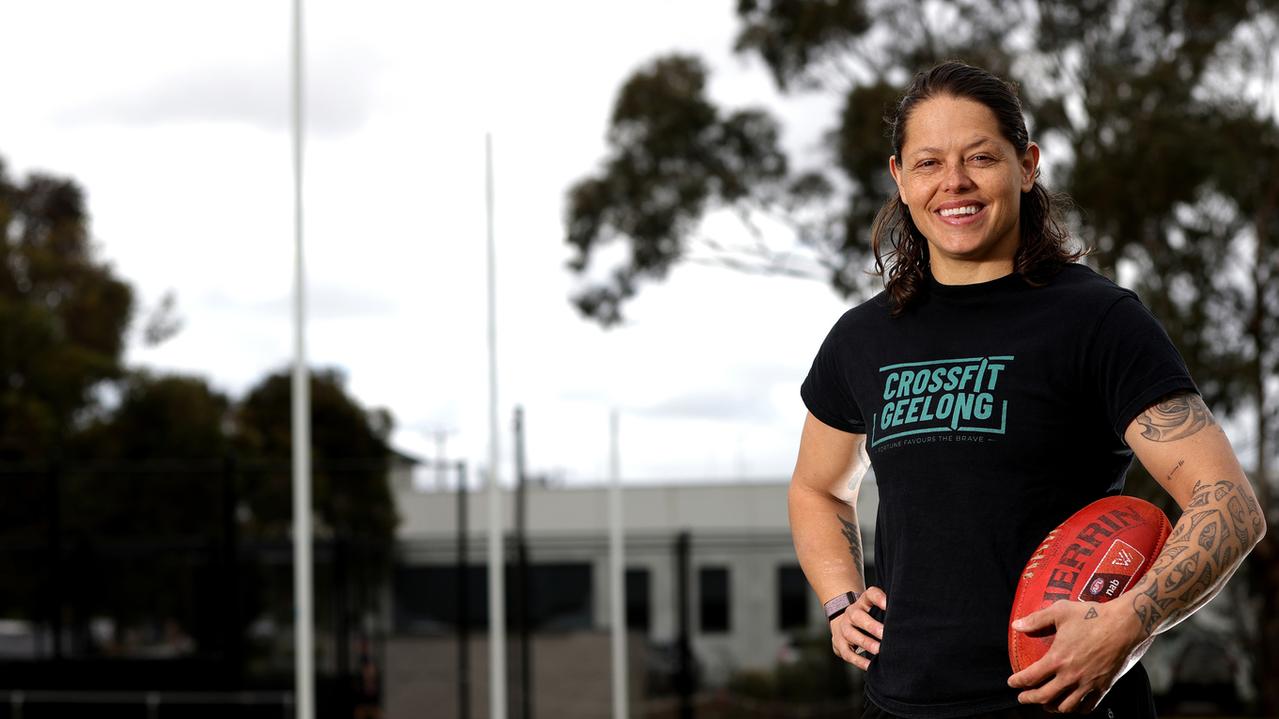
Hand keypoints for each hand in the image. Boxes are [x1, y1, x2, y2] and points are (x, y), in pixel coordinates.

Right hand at [829, 586, 886, 669]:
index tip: (888, 604)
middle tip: (885, 634)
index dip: (879, 598)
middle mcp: (850, 613)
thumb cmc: (866, 616)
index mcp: (862, 602)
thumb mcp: (873, 607)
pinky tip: (871, 666)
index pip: (869, 594)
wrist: (841, 623)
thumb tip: (905, 616)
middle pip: (858, 617)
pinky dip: (859, 661)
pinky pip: (848, 653)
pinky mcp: (840, 644)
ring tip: (880, 651)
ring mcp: (843, 629)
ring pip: (852, 635)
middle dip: (872, 627)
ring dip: (866, 644)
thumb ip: (887, 608)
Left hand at [1007, 600, 1151, 712]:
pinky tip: (1072, 705)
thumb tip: (1016, 625)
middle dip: (1030, 699)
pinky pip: (1088, 707)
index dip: (1018, 682)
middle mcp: (1071, 676)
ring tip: (1046, 703)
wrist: (1125, 625)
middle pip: (1044, 696)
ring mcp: (1088, 684)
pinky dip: (1077, 709)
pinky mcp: (1104, 687)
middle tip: (1023, 697)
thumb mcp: (1060, 611)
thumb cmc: (1092, 615)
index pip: (1031, 677)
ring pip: (1065, 706)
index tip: (1012, 682)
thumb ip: (1036, 619)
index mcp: (1058, 659)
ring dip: (1052, 706)